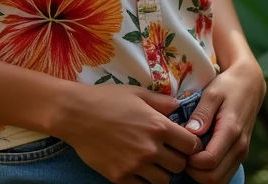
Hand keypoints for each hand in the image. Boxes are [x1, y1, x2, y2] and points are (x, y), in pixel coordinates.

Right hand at [54, 81, 202, 183]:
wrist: (76, 114)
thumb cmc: (107, 99)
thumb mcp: (137, 93)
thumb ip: (162, 102)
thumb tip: (179, 106)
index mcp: (158, 126)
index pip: (191, 145)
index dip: (190, 144)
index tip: (183, 142)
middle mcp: (150, 148)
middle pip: (180, 166)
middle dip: (177, 159)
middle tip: (167, 152)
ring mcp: (135, 165)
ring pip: (164, 181)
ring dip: (161, 172)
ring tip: (151, 161)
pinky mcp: (121, 177)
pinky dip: (143, 180)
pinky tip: (136, 167)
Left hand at [182, 60, 265, 183]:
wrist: (250, 84)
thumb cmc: (227, 86)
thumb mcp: (212, 92)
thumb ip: (202, 113)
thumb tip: (191, 133)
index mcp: (231, 130)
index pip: (209, 161)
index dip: (191, 161)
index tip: (180, 148)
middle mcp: (239, 146)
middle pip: (214, 178)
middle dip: (194, 173)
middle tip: (181, 155)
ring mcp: (242, 152)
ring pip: (220, 180)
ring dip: (201, 175)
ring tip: (188, 156)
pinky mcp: (240, 154)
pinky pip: (224, 174)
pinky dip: (210, 173)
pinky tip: (198, 158)